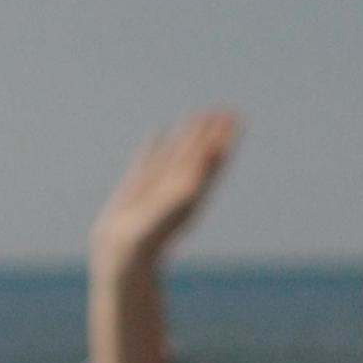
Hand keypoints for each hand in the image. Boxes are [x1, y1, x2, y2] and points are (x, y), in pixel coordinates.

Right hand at [88, 110, 239, 275]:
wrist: (126, 252)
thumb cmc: (154, 230)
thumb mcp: (179, 201)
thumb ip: (197, 175)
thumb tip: (216, 151)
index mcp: (195, 190)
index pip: (214, 158)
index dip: (225, 139)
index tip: (236, 117)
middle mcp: (180, 186)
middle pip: (200, 153)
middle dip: (211, 133)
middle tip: (224, 110)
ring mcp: (158, 185)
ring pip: (176, 154)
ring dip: (187, 135)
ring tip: (196, 115)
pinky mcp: (138, 187)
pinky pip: (149, 160)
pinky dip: (155, 146)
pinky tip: (158, 133)